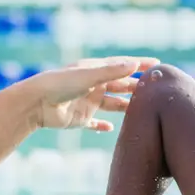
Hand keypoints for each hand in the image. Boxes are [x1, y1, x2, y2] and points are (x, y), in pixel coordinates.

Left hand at [16, 56, 157, 132]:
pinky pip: (95, 123)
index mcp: (94, 70)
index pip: (122, 66)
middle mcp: (92, 84)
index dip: (139, 65)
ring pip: (112, 104)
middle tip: (157, 91)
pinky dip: (103, 126)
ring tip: (143, 112)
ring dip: (125, 106)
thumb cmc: (60, 84)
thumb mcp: (89, 76)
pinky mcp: (80, 118)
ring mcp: (87, 102)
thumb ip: (112, 72)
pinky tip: (112, 129)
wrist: (36, 103)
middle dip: (136, 87)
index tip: (158, 65)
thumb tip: (135, 65)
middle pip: (119, 85)